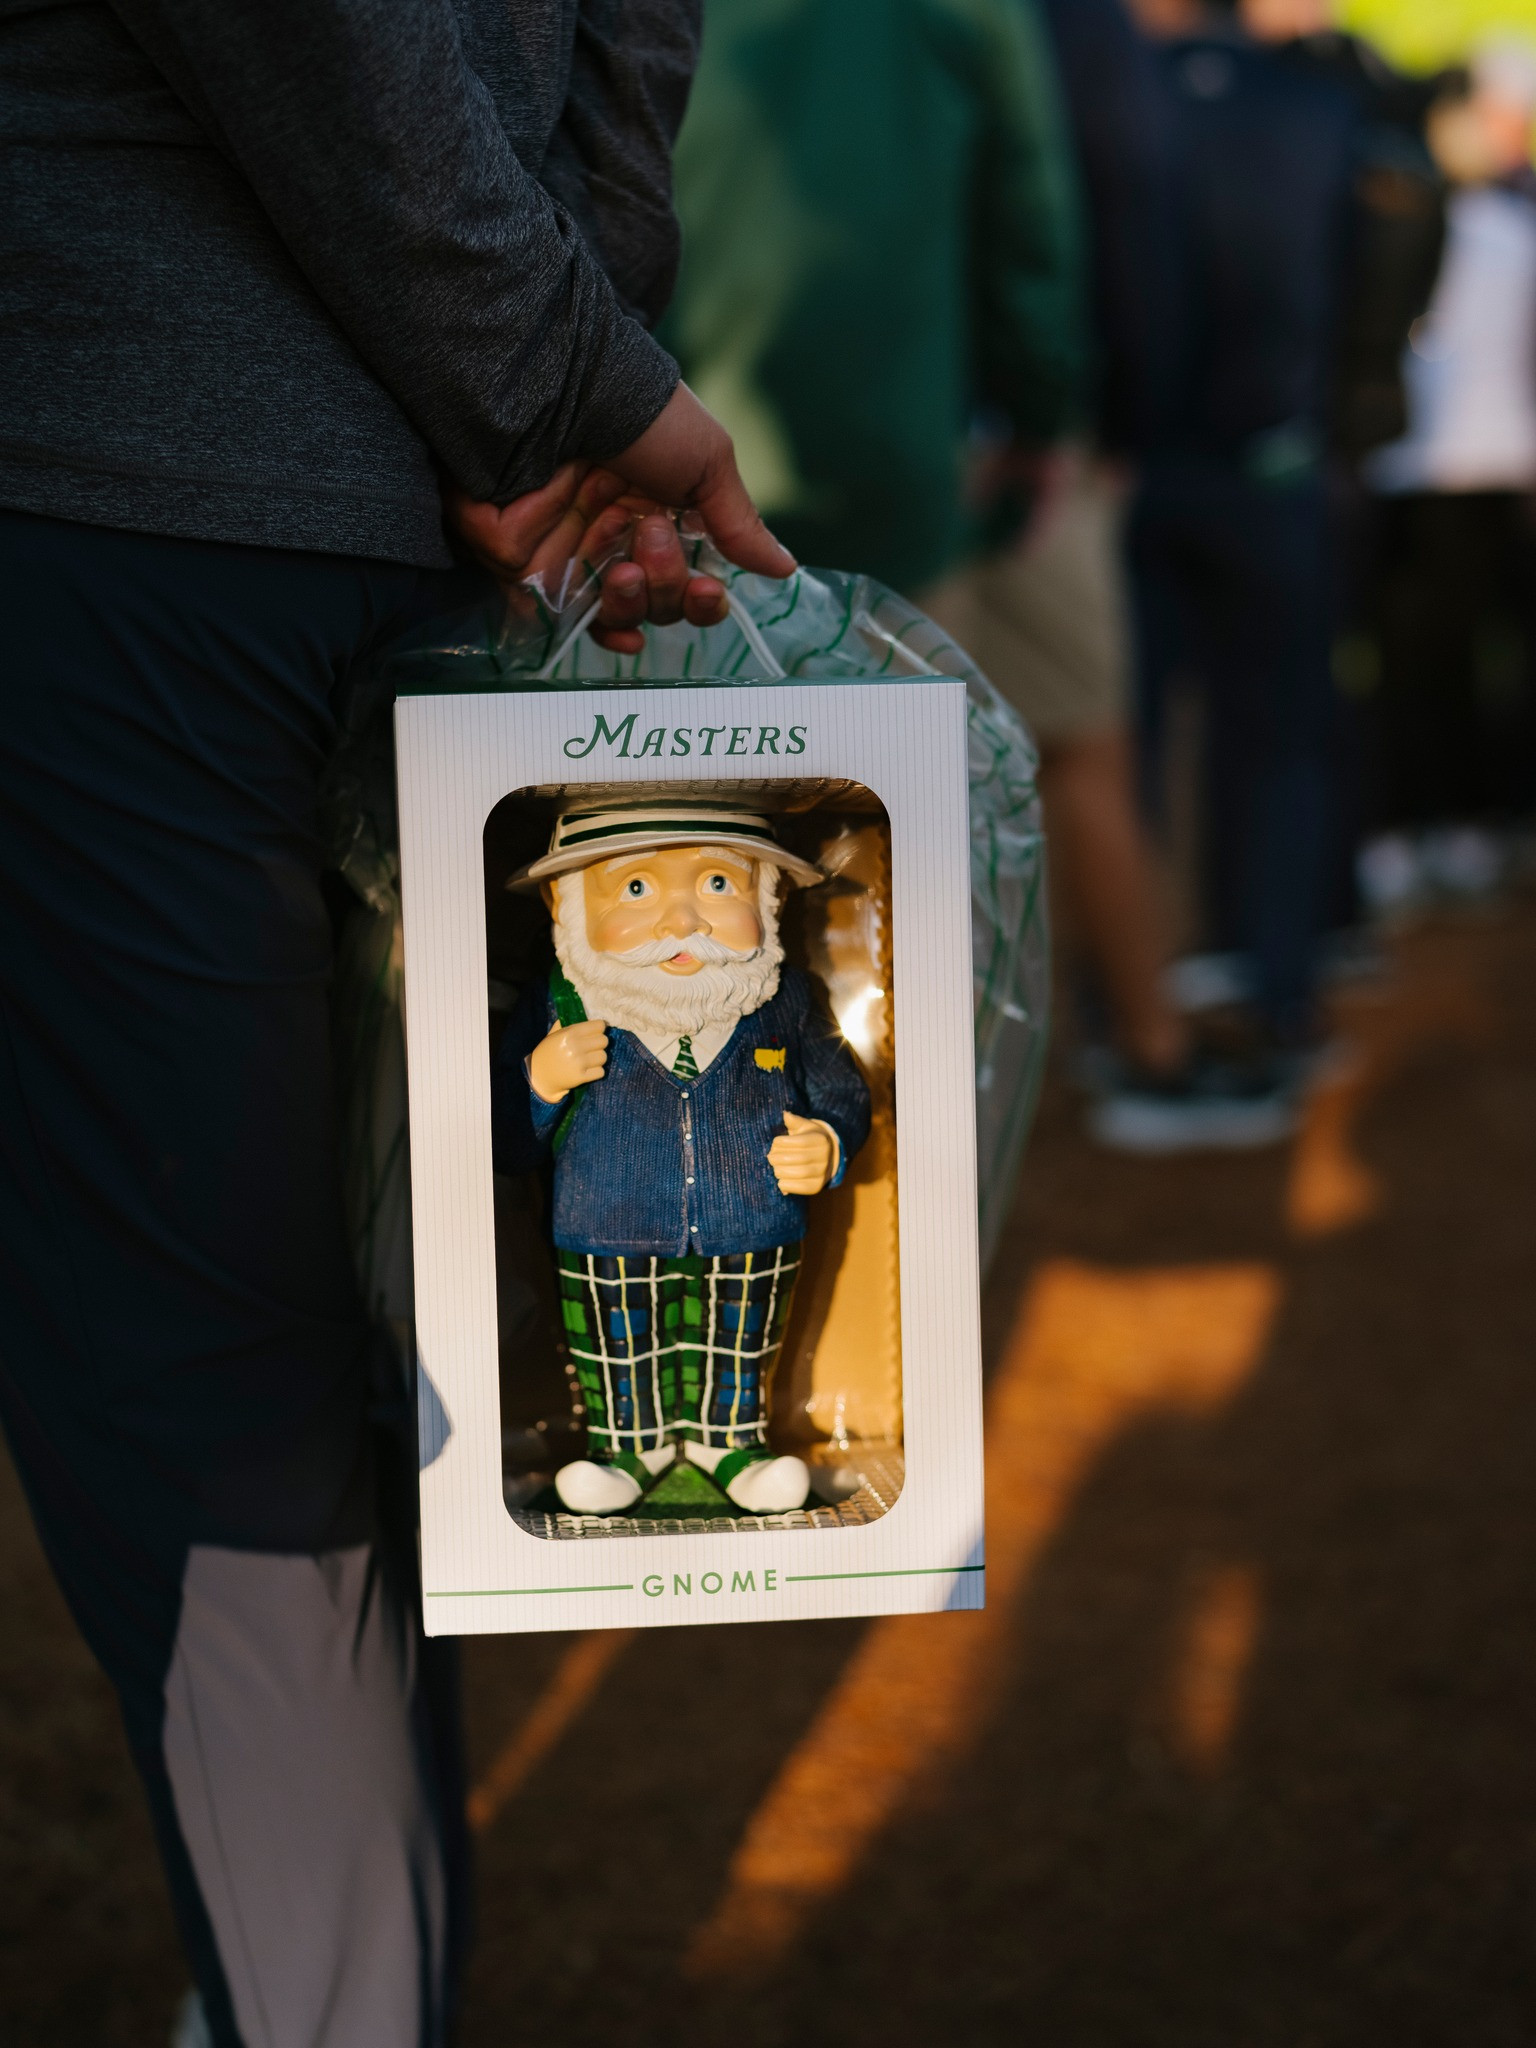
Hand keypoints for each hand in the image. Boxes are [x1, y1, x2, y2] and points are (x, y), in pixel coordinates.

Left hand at [445, 384, 795, 654]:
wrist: (570, 384)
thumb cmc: (641, 412)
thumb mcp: (707, 461)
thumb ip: (738, 524)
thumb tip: (785, 569)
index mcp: (658, 518)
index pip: (685, 584)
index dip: (700, 600)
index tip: (709, 590)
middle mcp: (615, 540)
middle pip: (653, 606)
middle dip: (664, 587)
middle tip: (654, 536)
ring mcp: (568, 553)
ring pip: (611, 617)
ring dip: (633, 602)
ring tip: (628, 566)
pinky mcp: (523, 562)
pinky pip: (555, 620)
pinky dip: (589, 628)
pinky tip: (619, 628)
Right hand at [528, 1020, 608, 1104]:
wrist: (538, 1075)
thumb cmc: (547, 1052)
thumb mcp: (554, 1034)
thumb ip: (568, 1024)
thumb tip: (584, 1015)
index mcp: (569, 1033)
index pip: (599, 1026)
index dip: (599, 1028)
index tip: (596, 1032)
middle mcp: (575, 1047)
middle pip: (604, 1041)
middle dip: (599, 1043)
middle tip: (592, 1046)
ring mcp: (579, 1063)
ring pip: (604, 1057)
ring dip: (598, 1058)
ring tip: (590, 1059)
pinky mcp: (581, 1077)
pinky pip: (601, 1072)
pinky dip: (596, 1071)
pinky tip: (588, 1070)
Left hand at [767, 1112, 835, 1196]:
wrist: (825, 1157)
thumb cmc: (808, 1138)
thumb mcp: (803, 1127)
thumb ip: (794, 1121)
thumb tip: (785, 1114)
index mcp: (821, 1140)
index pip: (801, 1142)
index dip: (785, 1143)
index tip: (775, 1143)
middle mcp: (825, 1157)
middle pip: (800, 1158)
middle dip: (780, 1158)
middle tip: (770, 1157)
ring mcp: (823, 1173)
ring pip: (800, 1173)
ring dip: (782, 1171)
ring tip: (774, 1167)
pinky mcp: (817, 1187)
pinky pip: (802, 1188)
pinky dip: (788, 1185)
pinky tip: (780, 1179)